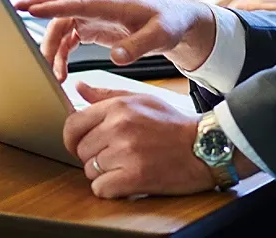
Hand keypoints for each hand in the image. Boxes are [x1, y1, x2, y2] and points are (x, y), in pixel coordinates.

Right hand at [14, 0, 215, 82]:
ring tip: (49, 72)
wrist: (180, 22)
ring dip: (51, 45)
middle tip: (16, 9)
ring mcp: (98, 17)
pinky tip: (61, 72)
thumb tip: (114, 57)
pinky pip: (72, 36)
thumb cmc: (172, 24)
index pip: (78, 3)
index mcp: (114, 5)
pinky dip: (62, 52)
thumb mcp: (161, 37)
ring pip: (64, 24)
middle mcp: (102, 7)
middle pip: (64, 6)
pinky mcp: (99, 27)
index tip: (30, 8)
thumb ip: (138, 46)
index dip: (54, 5)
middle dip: (40, 6)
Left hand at [66, 82, 256, 197]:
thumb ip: (106, 95)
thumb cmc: (171, 123)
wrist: (202, 146)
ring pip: (89, 170)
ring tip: (125, 165)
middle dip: (93, 156)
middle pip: (80, 150)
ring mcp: (126, 152)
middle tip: (114, 155)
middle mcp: (119, 126)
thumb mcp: (140, 99)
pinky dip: (110, 188)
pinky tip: (126, 180)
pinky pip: (100, 188)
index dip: (73, 138)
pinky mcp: (134, 176)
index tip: (82, 143)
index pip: (72, 124)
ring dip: (103, 173)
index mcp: (119, 106)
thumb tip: (78, 86)